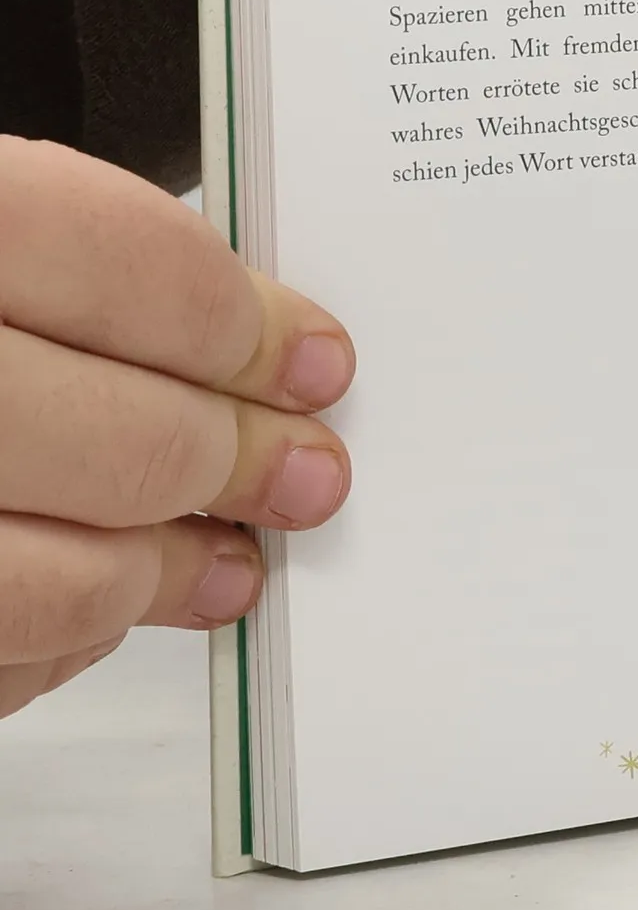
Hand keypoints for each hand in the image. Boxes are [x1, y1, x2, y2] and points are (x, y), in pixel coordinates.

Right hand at [0, 139, 353, 718]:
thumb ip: (59, 262)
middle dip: (239, 462)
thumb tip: (251, 335)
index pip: (122, 266)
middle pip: (117, 437)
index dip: (245, 326)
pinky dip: (52, 647)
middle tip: (306, 472)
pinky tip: (97, 611)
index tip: (314, 361)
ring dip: (162, 577)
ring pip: (51, 579)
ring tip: (226, 559)